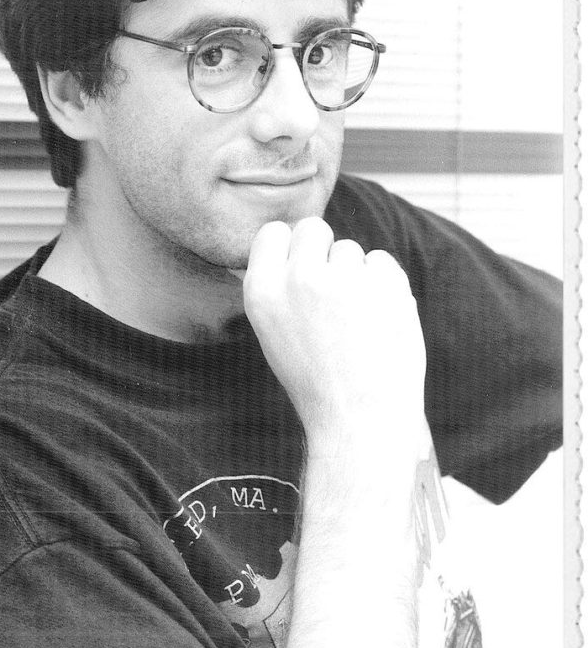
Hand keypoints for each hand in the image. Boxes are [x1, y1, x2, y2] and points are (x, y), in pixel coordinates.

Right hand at [244, 217, 428, 460]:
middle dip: (325, 250)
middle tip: (334, 291)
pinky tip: (379, 320)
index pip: (273, 233)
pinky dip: (385, 285)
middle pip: (313, 228)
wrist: (361, 420)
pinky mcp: (383, 283)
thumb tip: (299, 244)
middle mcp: (298, 279)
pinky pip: (383, 262)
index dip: (291, 248)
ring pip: (351, 249)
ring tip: (357, 322)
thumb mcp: (275, 334)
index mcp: (262, 293)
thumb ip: (281, 288)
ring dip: (357, 275)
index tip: (302, 269)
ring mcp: (343, 279)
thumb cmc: (318, 382)